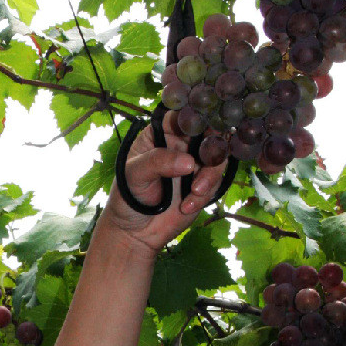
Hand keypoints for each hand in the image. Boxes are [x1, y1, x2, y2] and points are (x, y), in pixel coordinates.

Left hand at [99, 112, 229, 256]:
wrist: (135, 231)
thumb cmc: (128, 195)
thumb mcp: (134, 175)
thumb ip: (158, 162)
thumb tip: (189, 162)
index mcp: (161, 132)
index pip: (182, 114)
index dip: (196, 114)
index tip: (201, 126)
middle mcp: (182, 143)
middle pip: (209, 131)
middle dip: (212, 145)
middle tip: (206, 161)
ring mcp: (195, 163)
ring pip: (218, 156)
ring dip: (210, 175)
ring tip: (194, 192)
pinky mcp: (204, 183)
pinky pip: (216, 181)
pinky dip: (205, 194)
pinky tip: (186, 207)